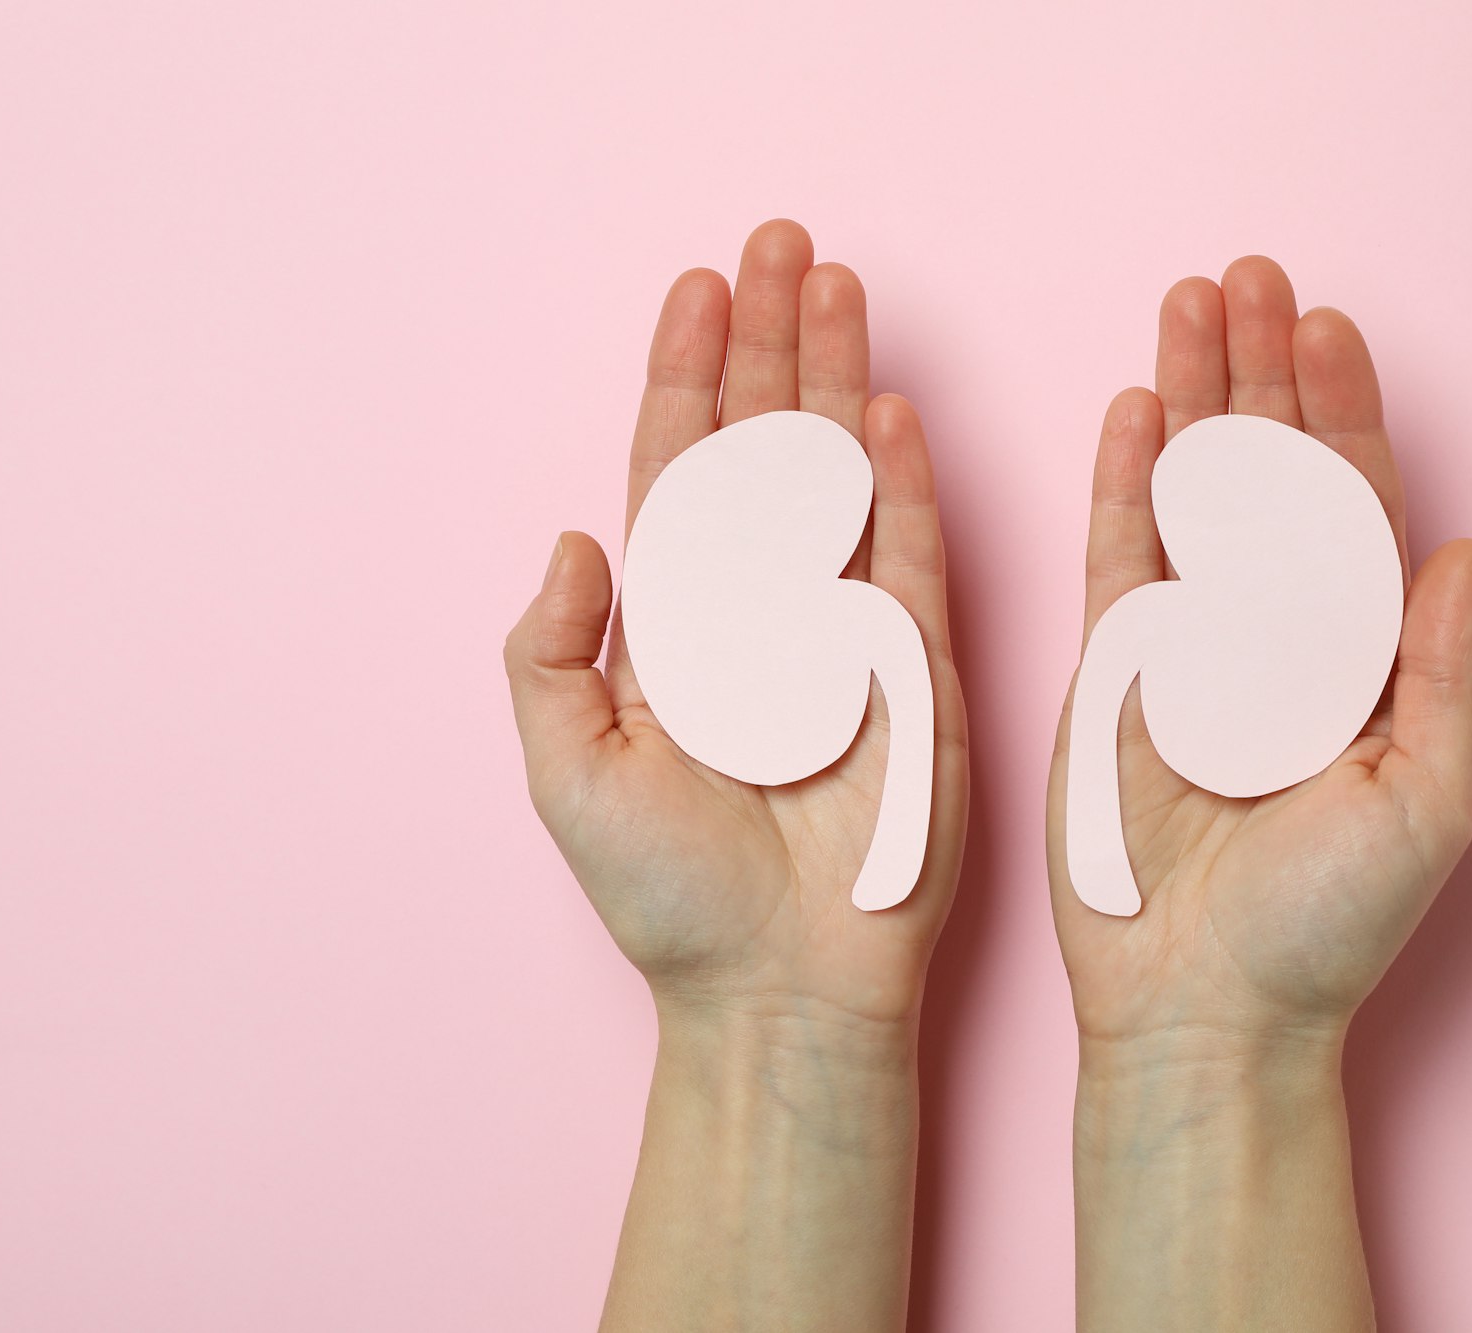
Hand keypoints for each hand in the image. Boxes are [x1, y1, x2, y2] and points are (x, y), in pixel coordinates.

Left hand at [505, 219, 968, 1038]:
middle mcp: (764, 610)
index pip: (682, 470)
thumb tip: (575, 538)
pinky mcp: (918, 674)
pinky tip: (885, 409)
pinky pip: (911, 560)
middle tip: (781, 241)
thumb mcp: (568, 773)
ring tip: (837, 285)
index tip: (697, 286)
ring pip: (841, 480)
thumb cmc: (669, 899)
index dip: (685, 376)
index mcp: (679, 625)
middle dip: (770, 341)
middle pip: (766, 447)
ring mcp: (846, 634)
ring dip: (837, 380)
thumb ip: (552, 654)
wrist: (778, 989)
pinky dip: (901, 486)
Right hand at [1048, 257, 1471, 1057]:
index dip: (1344, 411)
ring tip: (1190, 302)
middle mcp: (1274, 638)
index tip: (1332, 325)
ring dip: (1191, 395)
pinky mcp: (1110, 674)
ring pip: (1190, 493)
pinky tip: (1132, 403)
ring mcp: (1186, 650)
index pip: (1352, 505)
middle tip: (1252, 275)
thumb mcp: (1425, 802)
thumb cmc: (1325, 930)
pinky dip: (1123, 477)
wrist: (1204, 1010)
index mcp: (1356, 660)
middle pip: (1268, 473)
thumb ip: (1444, 673)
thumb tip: (1469, 550)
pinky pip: (1117, 555)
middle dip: (1261, 370)